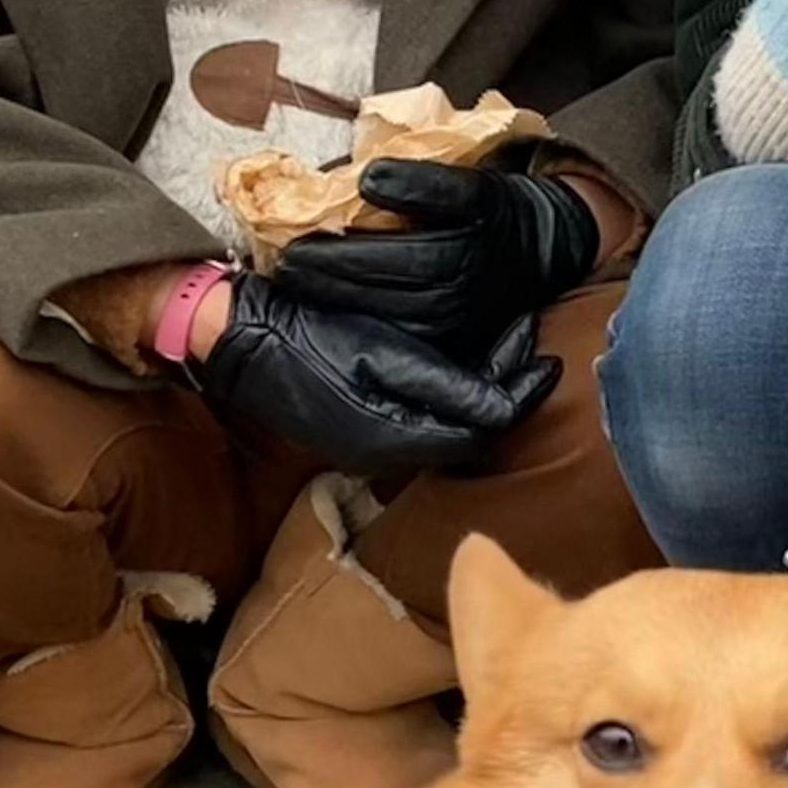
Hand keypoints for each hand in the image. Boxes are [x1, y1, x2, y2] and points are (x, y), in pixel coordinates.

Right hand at [189, 273, 558, 474]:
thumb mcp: (382, 352)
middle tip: (529, 341)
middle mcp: (388, 452)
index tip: (546, 356)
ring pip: (447, 426)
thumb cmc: (310, 336)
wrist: (242, 338)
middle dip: (505, 389)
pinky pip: (419, 419)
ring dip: (479, 390)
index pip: (483, 429)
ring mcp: (369, 444)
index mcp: (398, 436)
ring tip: (503, 346)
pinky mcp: (356, 429)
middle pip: (469, 432)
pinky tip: (455, 362)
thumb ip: (446, 384)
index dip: (520, 392)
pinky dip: (448, 394)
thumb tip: (506, 405)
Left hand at [271, 159, 602, 345]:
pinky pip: (403, 338)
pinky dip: (363, 324)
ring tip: (298, 286)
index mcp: (467, 243)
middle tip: (284, 266)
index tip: (297, 241)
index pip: (393, 253)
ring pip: (389, 317)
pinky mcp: (455, 341)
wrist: (542, 247)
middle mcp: (462, 289)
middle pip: (385, 287)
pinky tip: (330, 309)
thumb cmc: (494, 208)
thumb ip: (422, 180)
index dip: (343, 251)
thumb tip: (366, 179)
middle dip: (329, 278)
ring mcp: (459, 320)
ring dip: (338, 302)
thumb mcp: (470, 181)